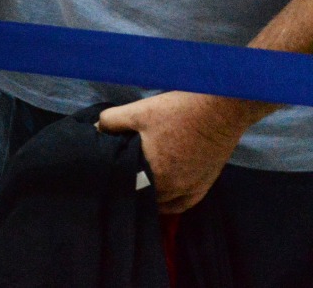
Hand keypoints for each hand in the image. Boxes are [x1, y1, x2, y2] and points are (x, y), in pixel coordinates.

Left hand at [98, 91, 255, 213]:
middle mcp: (173, 188)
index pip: (126, 186)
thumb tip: (95, 129)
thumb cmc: (177, 111)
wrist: (220, 110)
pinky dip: (170, 203)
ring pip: (162, 203)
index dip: (114, 178)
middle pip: (144, 196)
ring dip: (149, 196)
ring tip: (136, 184)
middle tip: (119, 174)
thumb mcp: (137, 111)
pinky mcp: (205, 185)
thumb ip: (111, 121)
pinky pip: (183, 204)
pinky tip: (161, 197)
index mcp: (154, 172)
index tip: (105, 170)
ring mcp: (191, 189)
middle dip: (130, 187)